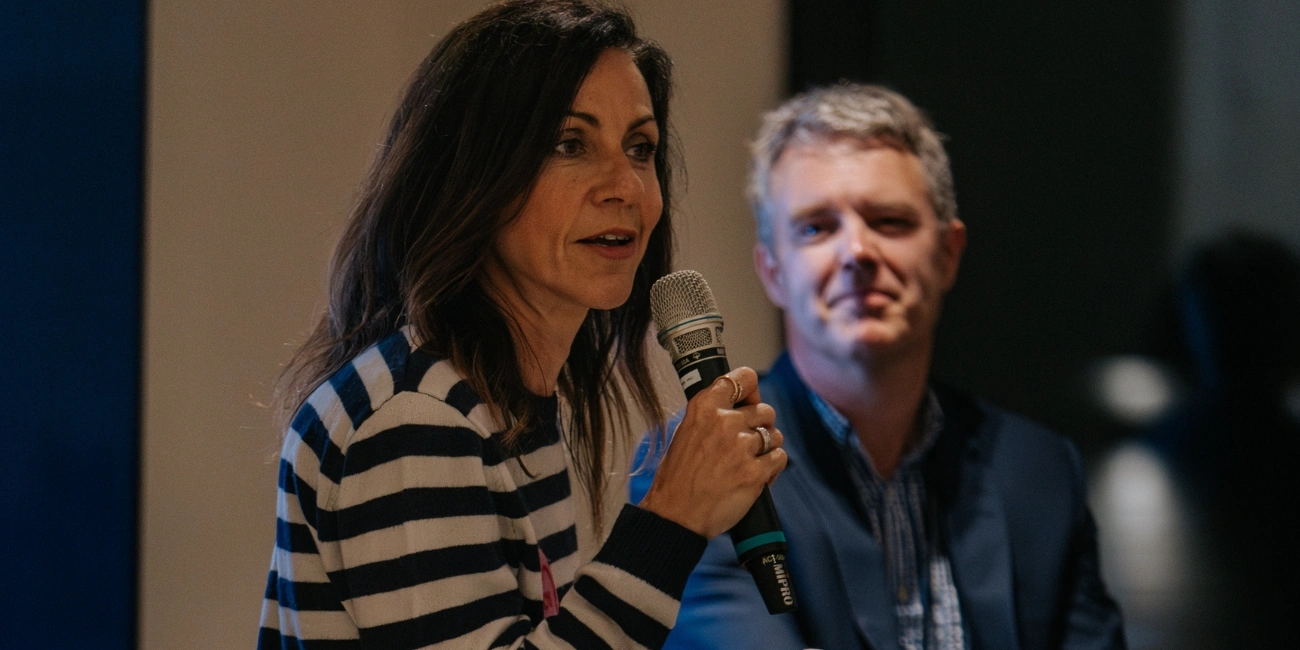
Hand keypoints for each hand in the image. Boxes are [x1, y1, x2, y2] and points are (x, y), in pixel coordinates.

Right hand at [638, 367, 786, 538]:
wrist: (676, 514)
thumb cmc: (678, 477)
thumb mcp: (686, 432)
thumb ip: (712, 415)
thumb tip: (741, 405)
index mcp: (704, 407)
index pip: (744, 378)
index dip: (751, 389)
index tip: (750, 400)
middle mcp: (724, 421)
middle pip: (765, 410)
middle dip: (761, 425)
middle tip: (748, 443)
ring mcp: (741, 446)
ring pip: (775, 435)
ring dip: (767, 448)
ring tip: (751, 462)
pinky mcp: (755, 471)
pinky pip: (780, 458)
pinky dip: (773, 468)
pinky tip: (757, 476)